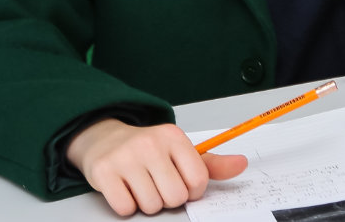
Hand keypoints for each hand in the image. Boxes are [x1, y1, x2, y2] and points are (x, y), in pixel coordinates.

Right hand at [64, 119, 245, 216]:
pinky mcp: (104, 172)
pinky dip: (125, 205)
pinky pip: (126, 208)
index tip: (180, 181)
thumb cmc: (147, 151)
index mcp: (173, 136)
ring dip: (146, 203)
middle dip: (167, 198)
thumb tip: (241, 164)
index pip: (198, 181)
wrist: (104, 140)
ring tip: (139, 184)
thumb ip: (211, 164)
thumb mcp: (179, 152)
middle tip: (156, 183)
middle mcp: (149, 143)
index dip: (191, 190)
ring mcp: (125, 157)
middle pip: (175, 197)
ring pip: (151, 206)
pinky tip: (124, 188)